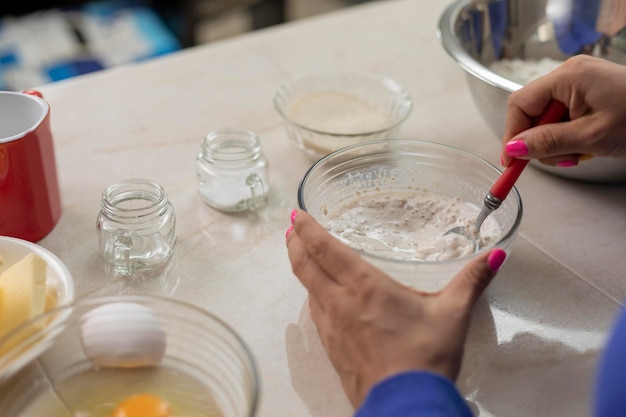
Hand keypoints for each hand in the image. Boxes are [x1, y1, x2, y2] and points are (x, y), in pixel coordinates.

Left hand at [285, 209, 505, 407]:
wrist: (405, 406)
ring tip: (303, 256)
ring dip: (301, 268)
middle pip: (305, 265)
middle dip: (294, 243)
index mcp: (364, 286)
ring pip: (306, 289)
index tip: (295, 213)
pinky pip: (315, 314)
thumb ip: (471, 281)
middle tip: (291, 229)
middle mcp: (340, 302)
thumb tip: (496, 256)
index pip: (324, 249)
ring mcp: (331, 328)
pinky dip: (313, 295)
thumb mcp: (452, 315)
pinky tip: (321, 298)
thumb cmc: (425, 357)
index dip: (306, 229)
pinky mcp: (332, 349)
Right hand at [501, 55, 625, 167]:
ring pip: (547, 118)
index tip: (512, 160)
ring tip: (578, 155)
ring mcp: (580, 83)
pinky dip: (568, 136)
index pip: (520, 104)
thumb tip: (513, 148)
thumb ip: (548, 142)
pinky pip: (563, 117)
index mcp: (568, 77)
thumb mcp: (591, 137)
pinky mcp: (588, 94)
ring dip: (555, 143)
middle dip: (539, 141)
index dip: (512, 134)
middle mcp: (570, 75)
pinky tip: (584, 146)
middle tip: (557, 161)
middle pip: (532, 112)